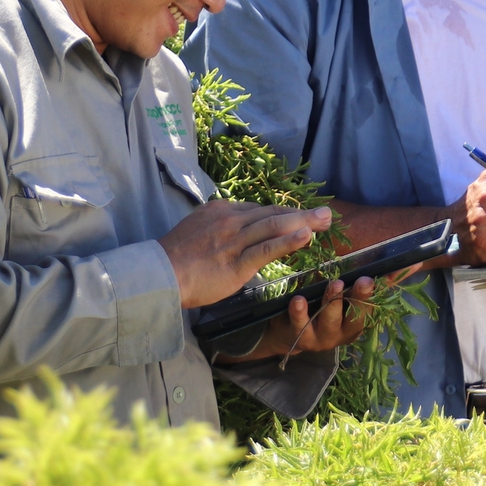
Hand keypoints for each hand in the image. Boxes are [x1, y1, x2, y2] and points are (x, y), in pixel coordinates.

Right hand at [160, 200, 330, 308]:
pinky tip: (306, 236)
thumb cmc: (174, 258)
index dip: (283, 214)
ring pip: (274, 227)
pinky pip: (266, 248)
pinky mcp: (236, 262)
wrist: (159, 274)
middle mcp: (230, 220)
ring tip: (325, 220)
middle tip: (326, 213)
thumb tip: (236, 232)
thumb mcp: (197, 230)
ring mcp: (234, 240)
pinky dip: (288, 241)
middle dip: (301, 213)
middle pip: (272, 214)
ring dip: (303, 222)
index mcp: (221, 211)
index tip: (301, 217)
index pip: (259, 210)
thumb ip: (219, 228)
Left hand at [217, 276, 374, 362]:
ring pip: (330, 322)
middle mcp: (343, 332)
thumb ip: (368, 282)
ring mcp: (322, 338)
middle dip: (360, 298)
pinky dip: (300, 312)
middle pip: (356, 318)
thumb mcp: (344, 294)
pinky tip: (299, 299)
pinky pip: (301, 325)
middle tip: (363, 280)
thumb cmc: (321, 305)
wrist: (286, 330)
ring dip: (333, 302)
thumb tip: (404, 266)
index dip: (375, 294)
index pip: (371, 307)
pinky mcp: (300, 338)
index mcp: (356, 321)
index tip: (376, 278)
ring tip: (335, 285)